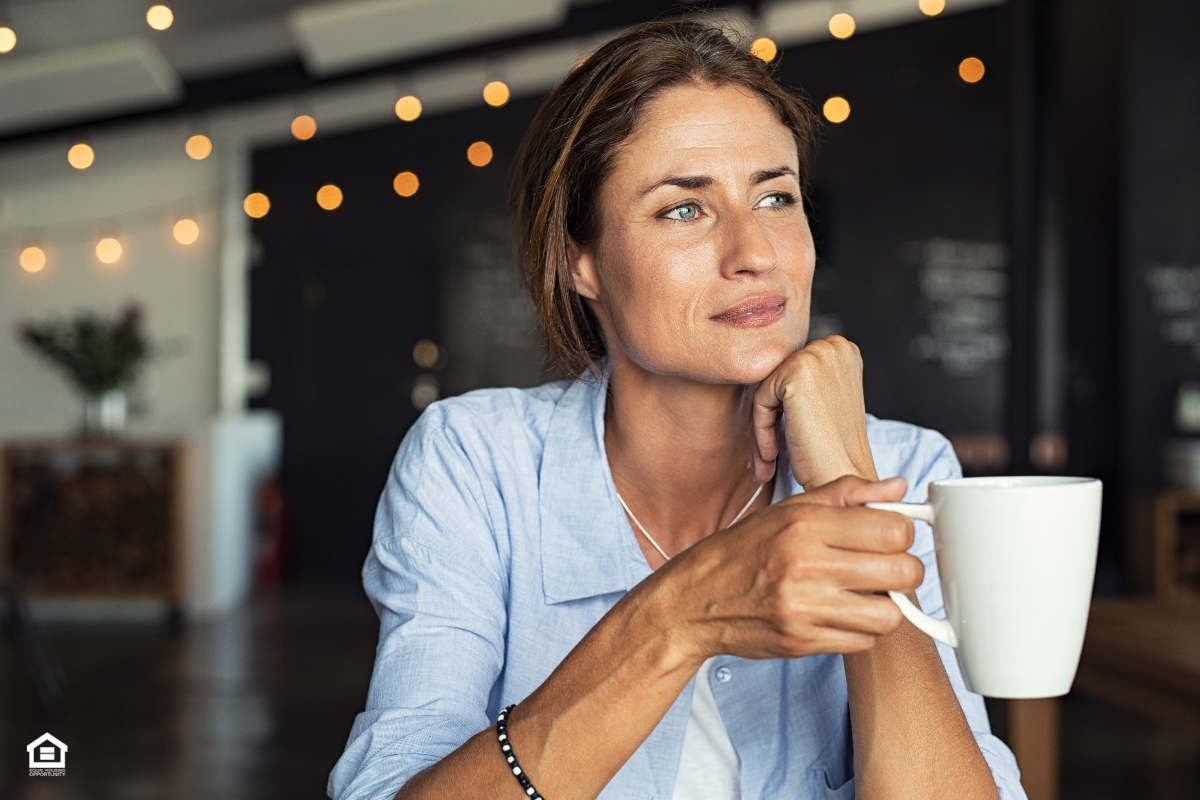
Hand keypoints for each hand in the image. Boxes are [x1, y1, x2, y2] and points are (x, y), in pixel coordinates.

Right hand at [654, 475, 923, 661]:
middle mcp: (806, 565)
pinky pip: (863, 642)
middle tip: (885, 566)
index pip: (893, 529)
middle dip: (903, 568)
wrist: (694, 600)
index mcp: (805, 524)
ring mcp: (804, 608)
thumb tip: (898, 488)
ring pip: (890, 614)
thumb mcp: (788, 509)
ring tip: (864, 593)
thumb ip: (846, 494)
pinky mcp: (802, 642)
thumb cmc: (743, 550)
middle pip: (902, 571)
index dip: (901, 532)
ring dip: (885, 604)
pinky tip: (841, 613)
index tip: (889, 536)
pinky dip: (861, 630)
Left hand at [751, 335, 875, 488]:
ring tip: (770, 459)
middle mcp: (834, 346)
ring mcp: (816, 356)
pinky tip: (772, 455)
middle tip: (770, 455)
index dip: (784, 408)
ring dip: (763, 427)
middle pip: (778, 378)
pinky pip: (760, 399)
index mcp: (843, 350)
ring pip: (766, 389)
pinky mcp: (796, 372)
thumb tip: (764, 370)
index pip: (792, 370)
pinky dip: (761, 431)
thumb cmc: (834, 450)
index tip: (784, 438)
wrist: (845, 477)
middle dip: (772, 417)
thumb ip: (805, 380)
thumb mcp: (825, 401)